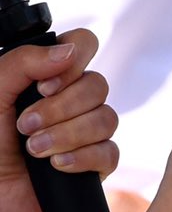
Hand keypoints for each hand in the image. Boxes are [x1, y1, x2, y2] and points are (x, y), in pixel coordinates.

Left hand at [0, 31, 117, 211]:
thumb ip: (23, 62)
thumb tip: (68, 51)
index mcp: (49, 77)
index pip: (84, 45)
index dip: (75, 60)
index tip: (44, 86)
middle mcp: (72, 101)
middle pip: (98, 85)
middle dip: (61, 109)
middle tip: (26, 126)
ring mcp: (86, 132)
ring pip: (106, 118)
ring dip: (66, 135)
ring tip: (33, 151)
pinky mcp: (94, 165)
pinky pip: (110, 152)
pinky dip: (81, 158)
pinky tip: (56, 166)